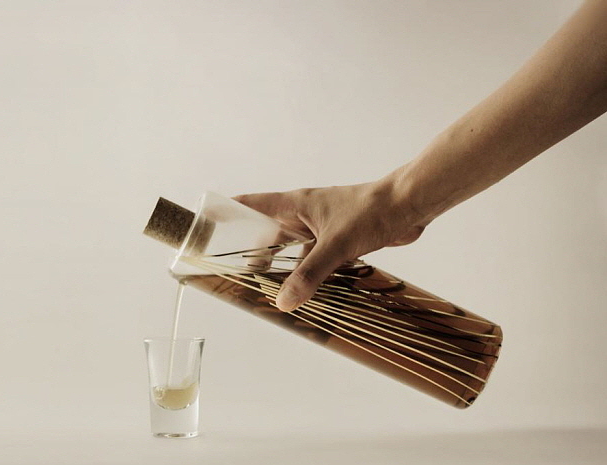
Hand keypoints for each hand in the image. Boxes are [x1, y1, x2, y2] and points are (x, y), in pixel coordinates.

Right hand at [234, 176, 426, 311]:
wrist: (408, 205)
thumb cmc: (370, 211)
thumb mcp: (336, 245)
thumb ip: (309, 274)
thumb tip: (283, 302)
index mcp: (295, 204)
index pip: (251, 204)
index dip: (228, 213)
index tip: (208, 227)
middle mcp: (304, 214)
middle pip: (269, 232)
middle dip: (255, 251)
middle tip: (240, 275)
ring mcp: (322, 226)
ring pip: (294, 247)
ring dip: (285, 265)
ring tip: (269, 288)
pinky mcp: (340, 237)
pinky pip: (316, 256)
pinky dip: (309, 271)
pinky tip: (306, 288)